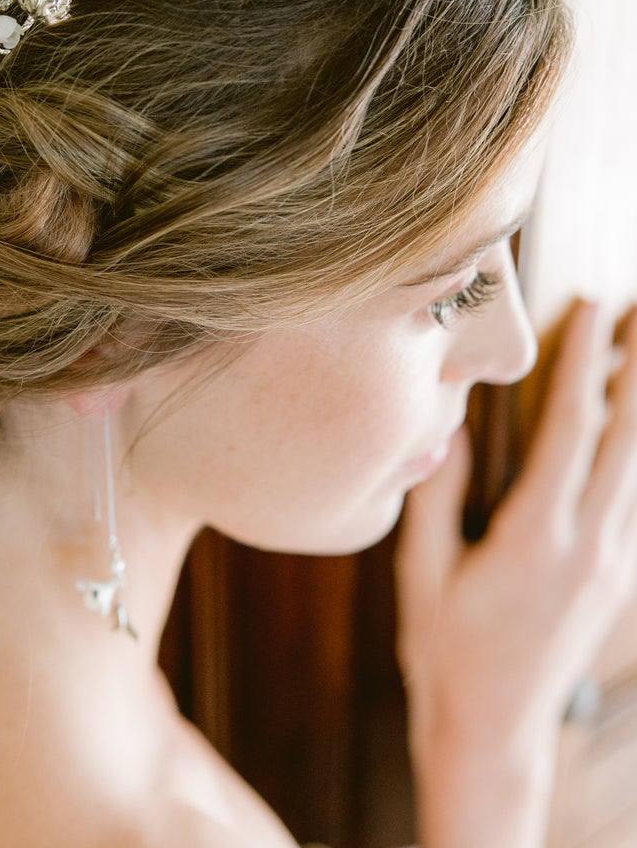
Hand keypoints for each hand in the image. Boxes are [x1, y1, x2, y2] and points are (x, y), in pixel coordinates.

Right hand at [395, 300, 636, 846]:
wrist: (492, 730)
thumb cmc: (445, 652)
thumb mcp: (423, 574)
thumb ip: (437, 499)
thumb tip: (448, 430)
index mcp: (535, 538)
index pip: (570, 430)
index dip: (584, 364)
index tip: (594, 310)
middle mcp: (588, 546)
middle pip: (629, 440)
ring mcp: (611, 565)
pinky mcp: (615, 581)